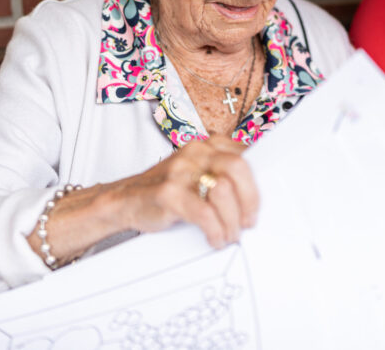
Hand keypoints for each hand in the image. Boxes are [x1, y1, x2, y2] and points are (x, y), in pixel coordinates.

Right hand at [120, 136, 259, 248]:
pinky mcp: (168, 192)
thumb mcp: (198, 173)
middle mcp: (196, 152)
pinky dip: (216, 230)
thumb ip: (224, 175)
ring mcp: (180, 170)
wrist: (125, 200)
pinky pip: (205, 213)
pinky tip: (215, 239)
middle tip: (249, 222)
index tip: (258, 206)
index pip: (245, 156)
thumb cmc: (169, 190)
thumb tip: (256, 198)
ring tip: (230, 234)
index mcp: (208, 145)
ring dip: (233, 220)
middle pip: (239, 168)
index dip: (257, 184)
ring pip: (224, 191)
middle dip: (250, 199)